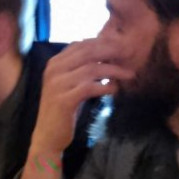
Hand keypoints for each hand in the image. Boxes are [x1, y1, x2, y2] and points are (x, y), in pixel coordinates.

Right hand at [30, 38, 133, 154]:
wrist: (48, 137)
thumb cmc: (62, 112)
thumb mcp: (70, 86)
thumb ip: (81, 71)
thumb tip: (106, 58)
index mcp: (55, 63)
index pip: (81, 44)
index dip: (103, 42)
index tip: (122, 45)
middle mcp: (54, 70)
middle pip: (88, 52)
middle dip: (112, 50)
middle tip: (130, 53)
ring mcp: (58, 84)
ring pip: (92, 69)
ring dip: (114, 70)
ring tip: (129, 74)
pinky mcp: (64, 100)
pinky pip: (90, 88)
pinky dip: (105, 86)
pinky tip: (115, 89)